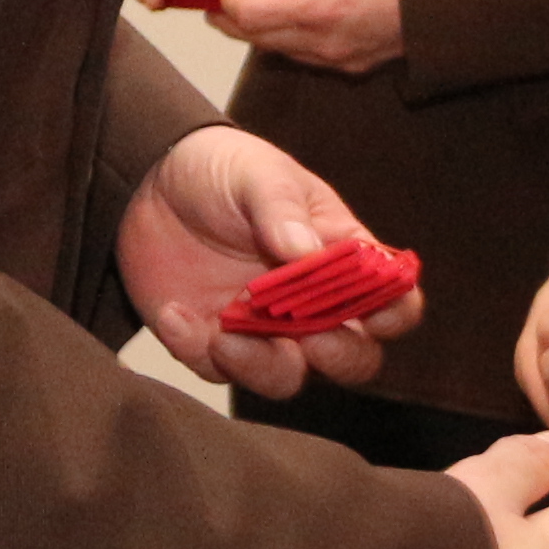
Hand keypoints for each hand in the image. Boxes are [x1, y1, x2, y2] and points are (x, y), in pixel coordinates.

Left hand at [118, 123, 420, 396]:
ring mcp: (264, 331)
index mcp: (341, 258)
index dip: (395, 313)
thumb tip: (306, 252)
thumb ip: (282, 210)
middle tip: (314, 340)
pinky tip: (174, 312)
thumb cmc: (226, 171)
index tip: (378, 315)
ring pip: (286, 377)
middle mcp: (312, 305)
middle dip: (340, 357)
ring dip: (261, 366)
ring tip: (224, 335)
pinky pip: (216, 369)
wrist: (153, 182)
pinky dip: (195, 348)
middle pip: (353, 357)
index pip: (391, 298)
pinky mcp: (214, 344)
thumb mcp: (258, 175)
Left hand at [227, 0, 403, 73]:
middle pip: (261, 40)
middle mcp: (324, 40)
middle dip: (235, 23)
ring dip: (261, 34)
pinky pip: (308, 56)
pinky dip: (289, 41)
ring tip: (249, 11)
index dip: (232, 2)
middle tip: (221, 4)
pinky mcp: (355, 64)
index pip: (254, 15)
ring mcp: (339, 57)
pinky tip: (288, 21)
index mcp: (318, 6)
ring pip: (283, 52)